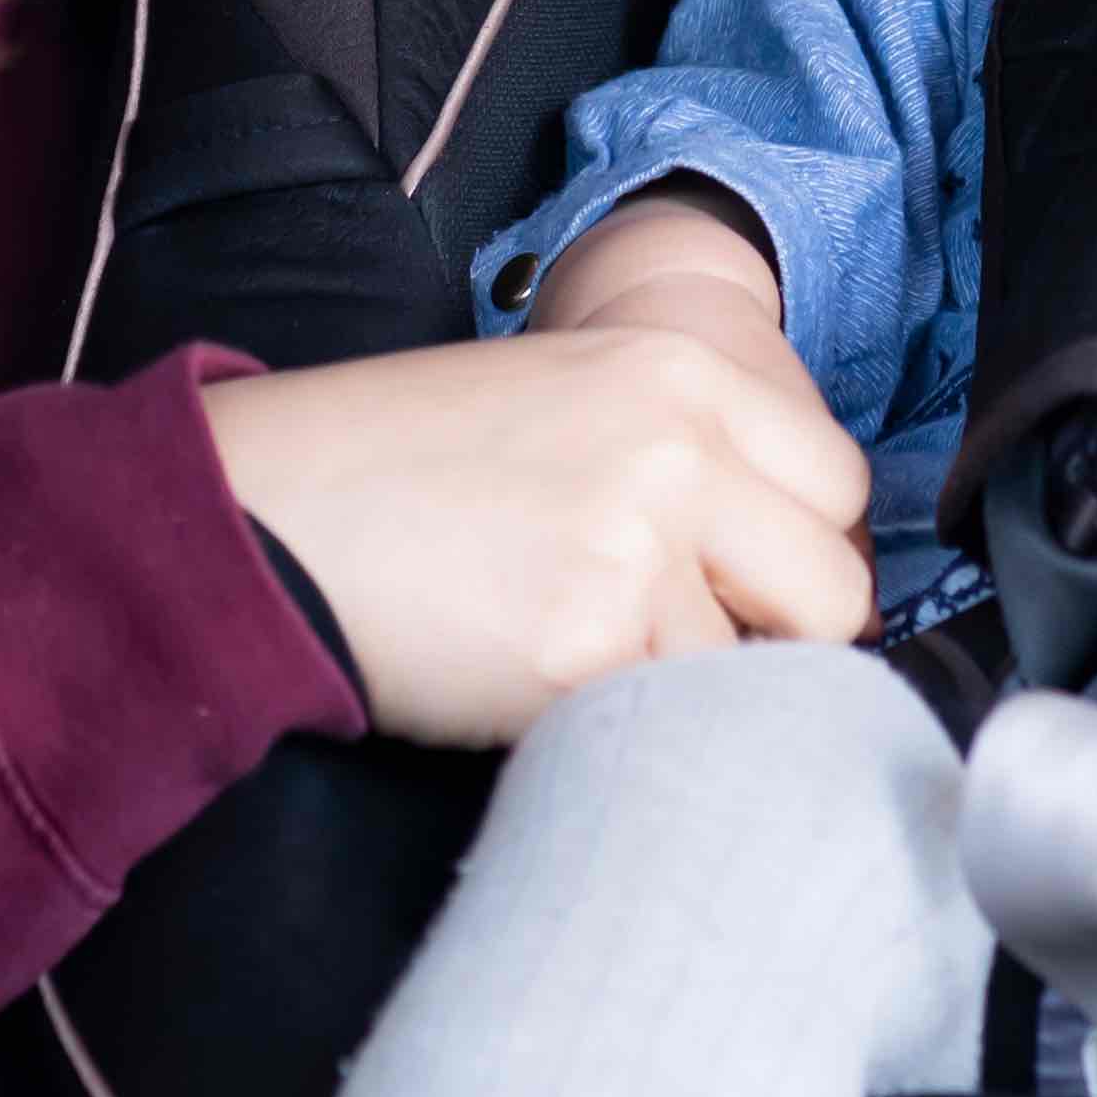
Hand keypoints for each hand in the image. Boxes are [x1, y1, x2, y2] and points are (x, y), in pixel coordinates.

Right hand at [199, 327, 872, 748]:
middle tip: (675, 641)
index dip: (798, 550)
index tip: (746, 584)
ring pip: (747, 676)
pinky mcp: (583, 647)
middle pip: (833, 593)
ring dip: (675, 688)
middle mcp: (678, 451)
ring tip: (567, 651)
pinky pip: (661, 720)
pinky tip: (529, 681)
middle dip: (773, 639)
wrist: (257, 511)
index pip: (839, 487)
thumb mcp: (566, 401)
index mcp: (680, 372)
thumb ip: (689, 456)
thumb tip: (794, 561)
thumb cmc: (400, 465)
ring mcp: (635, 549)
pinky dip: (611, 724)